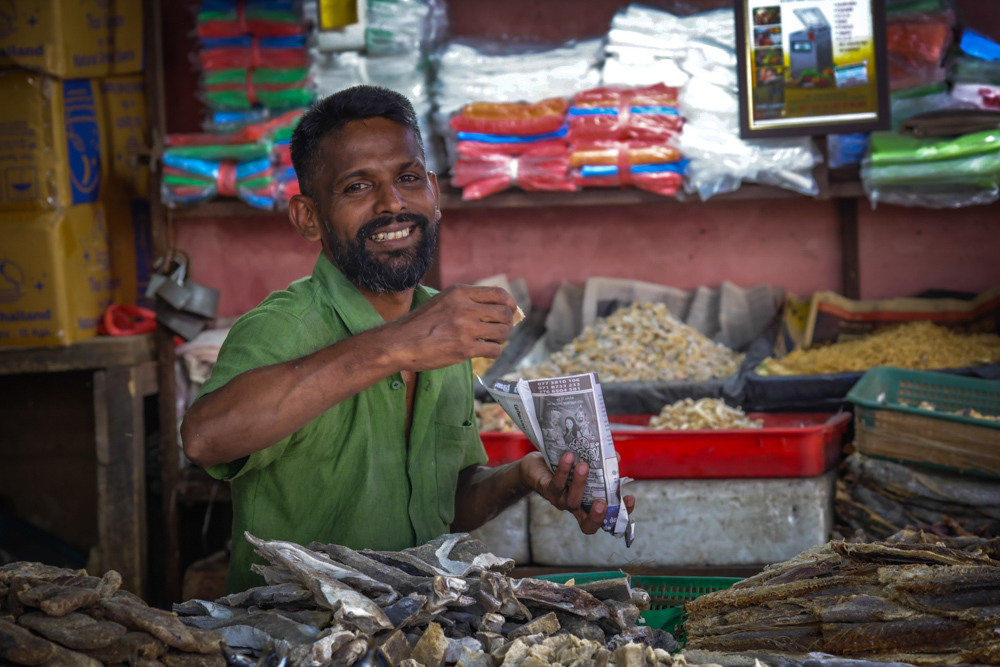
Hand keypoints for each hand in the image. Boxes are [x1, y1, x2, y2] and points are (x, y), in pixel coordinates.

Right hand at [387, 285, 517, 371]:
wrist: (400, 343)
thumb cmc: (420, 324)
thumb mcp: (443, 301)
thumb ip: (465, 301)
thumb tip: (493, 307)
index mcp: (460, 293)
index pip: (499, 293)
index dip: (510, 304)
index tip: (510, 311)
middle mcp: (465, 308)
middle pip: (505, 313)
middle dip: (507, 323)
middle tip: (500, 330)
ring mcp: (466, 329)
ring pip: (502, 332)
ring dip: (500, 339)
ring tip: (490, 341)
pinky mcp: (464, 349)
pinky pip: (494, 350)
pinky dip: (494, 353)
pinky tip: (485, 352)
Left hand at [519, 451, 635, 534]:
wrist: (534, 465)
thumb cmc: (564, 468)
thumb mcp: (585, 464)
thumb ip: (602, 463)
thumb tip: (616, 458)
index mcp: (588, 504)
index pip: (607, 518)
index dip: (620, 514)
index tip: (629, 498)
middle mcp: (575, 506)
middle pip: (587, 524)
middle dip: (597, 516)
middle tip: (603, 502)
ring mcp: (560, 501)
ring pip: (572, 501)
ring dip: (579, 483)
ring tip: (584, 465)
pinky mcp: (546, 490)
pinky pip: (556, 485)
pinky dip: (563, 471)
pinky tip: (569, 457)